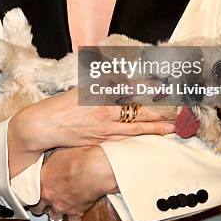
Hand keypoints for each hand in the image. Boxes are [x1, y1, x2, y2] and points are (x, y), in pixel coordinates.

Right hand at [10, 88, 176, 153]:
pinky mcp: (99, 144)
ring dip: (154, 129)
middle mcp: (105, 115)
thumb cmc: (61, 105)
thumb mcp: (81, 88)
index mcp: (101, 98)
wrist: (43, 126)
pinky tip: (147, 140)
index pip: (130, 94)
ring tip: (171, 128)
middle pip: (137, 114)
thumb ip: (101, 82)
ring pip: (134, 130)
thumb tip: (119, 76)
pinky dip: (136, 139)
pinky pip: (122, 141)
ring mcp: (103, 132)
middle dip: (158, 114)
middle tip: (177, 112)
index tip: (163, 88)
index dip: (148, 91)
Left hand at [29, 145, 116, 220]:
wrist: (93, 168)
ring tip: (59, 213)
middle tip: (45, 203)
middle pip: (38, 208)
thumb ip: (52, 159)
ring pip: (54, 218)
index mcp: (42, 180)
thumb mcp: (59, 152)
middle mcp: (49, 196)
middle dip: (41, 207)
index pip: (30, 192)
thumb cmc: (78, 157)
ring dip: (56, 216)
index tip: (34, 192)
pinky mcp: (76, 213)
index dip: (32, 192)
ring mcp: (62, 206)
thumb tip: (52, 156)